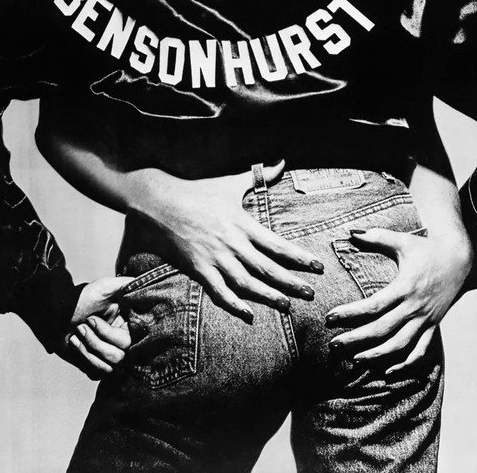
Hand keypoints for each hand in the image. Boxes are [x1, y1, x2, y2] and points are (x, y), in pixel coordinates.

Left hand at [58, 277, 132, 378]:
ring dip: (88, 348)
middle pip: (120, 355)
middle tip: (82, 325)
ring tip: (77, 333)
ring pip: (109, 366)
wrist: (56, 313)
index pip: (131, 339)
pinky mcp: (97, 365)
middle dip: (95, 341)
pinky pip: (98, 373)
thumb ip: (127, 284)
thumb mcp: (105, 286)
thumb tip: (146, 283)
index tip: (92, 320)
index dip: (110, 333)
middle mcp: (122, 340)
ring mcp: (110, 354)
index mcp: (128, 324)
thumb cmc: (81, 299)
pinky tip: (74, 343)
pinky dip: (84, 358)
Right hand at [126, 161, 323, 323]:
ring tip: (286, 305)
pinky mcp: (198, 269)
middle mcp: (232, 243)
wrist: (158, 204)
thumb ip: (258, 176)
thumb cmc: (196, 192)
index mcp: (243, 224)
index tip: (317, 267)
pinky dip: (233, 304)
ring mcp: (215, 258)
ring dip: (267, 296)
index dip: (299, 257)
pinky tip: (248, 314)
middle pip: (267, 268)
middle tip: (310, 293)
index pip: (277, 245)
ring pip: (247, 283)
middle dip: (290, 282)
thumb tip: (281, 162)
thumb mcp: (230, 183)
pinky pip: (218, 291)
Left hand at [326, 228, 471, 374]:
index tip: (330, 317)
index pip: (373, 306)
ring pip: (401, 345)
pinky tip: (388, 372)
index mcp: (405, 287)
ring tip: (355, 359)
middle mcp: (415, 307)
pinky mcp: (433, 326)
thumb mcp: (401, 241)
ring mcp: (425, 319)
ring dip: (377, 355)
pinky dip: (406, 365)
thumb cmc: (426, 249)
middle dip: (356, 339)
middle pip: (382, 330)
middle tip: (334, 344)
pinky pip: (421, 352)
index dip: (350, 314)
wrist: (460, 259)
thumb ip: (376, 236)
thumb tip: (350, 231)